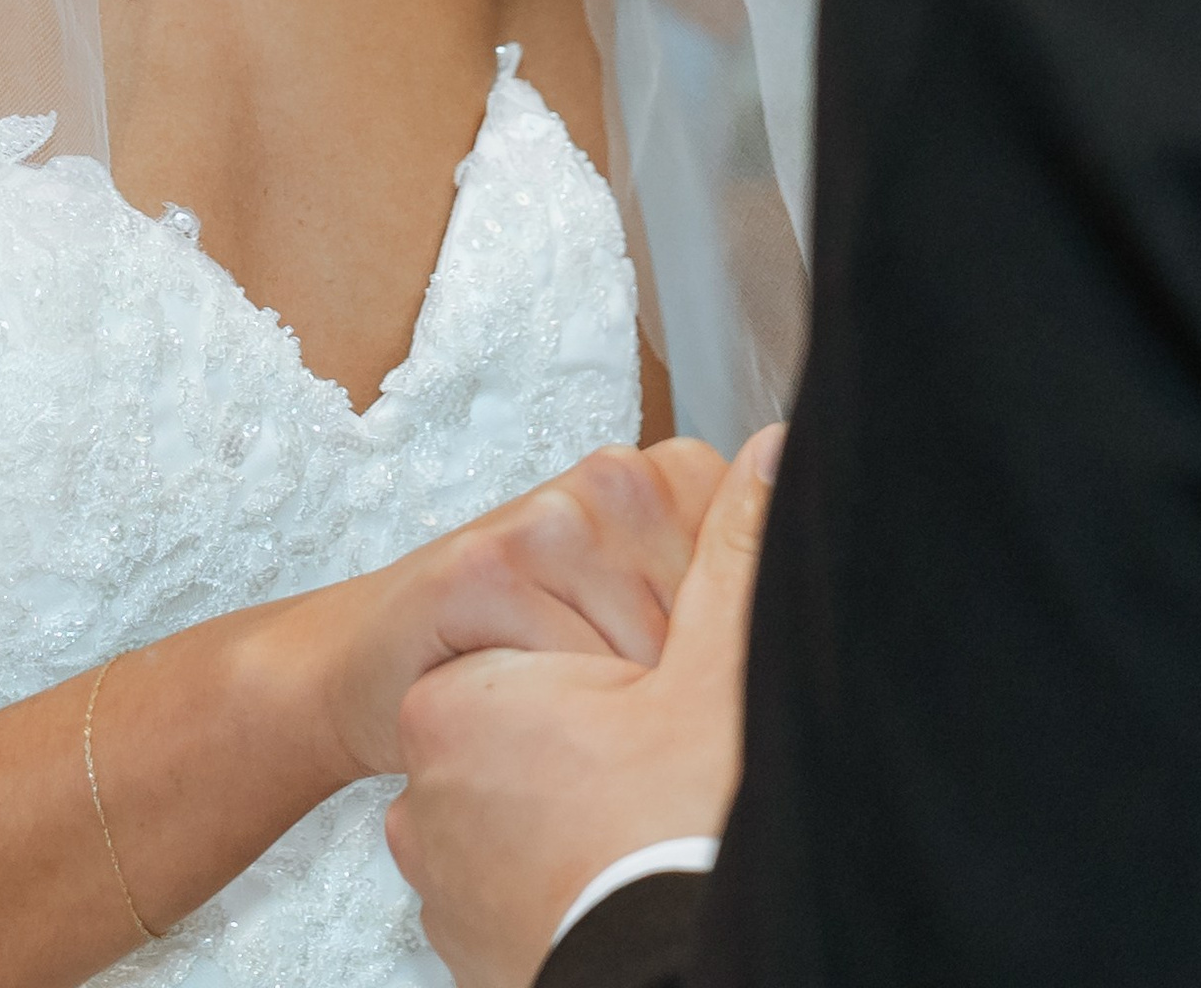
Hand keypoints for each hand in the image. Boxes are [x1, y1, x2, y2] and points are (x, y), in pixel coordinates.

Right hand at [307, 439, 724, 784]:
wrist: (378, 658)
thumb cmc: (525, 651)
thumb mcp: (636, 621)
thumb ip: (719, 606)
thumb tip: (822, 632)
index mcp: (671, 478)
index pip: (759, 580)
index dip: (725, 665)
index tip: (676, 690)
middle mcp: (618, 476)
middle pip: (709, 626)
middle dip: (673, 698)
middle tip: (609, 713)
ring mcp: (552, 511)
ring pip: (645, 659)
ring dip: (611, 720)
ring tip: (566, 715)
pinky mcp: (489, 563)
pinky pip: (569, 674)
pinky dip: (552, 724)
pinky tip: (521, 715)